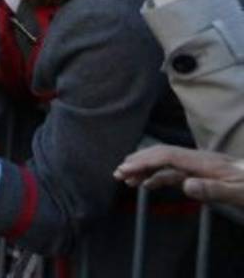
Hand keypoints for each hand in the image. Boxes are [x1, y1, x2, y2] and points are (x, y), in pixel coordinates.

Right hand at [115, 145, 243, 205]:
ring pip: (166, 164)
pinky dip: (158, 177)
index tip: (125, 170)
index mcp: (204, 162)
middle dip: (138, 162)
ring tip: (126, 179)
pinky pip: (176, 173)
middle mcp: (199, 161)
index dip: (143, 161)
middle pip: (162, 155)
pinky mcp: (204, 175)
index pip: (166, 156)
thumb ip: (212, 189)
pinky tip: (148, 184)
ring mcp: (201, 167)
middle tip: (117, 173)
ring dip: (146, 169)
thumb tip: (184, 185)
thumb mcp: (239, 193)